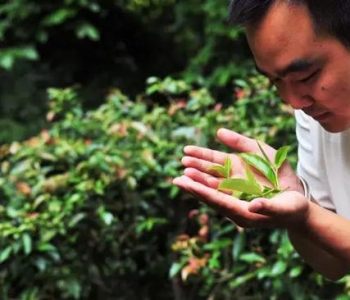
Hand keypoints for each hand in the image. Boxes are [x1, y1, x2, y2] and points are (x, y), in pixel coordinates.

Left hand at [173, 128, 309, 228]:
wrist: (296, 211)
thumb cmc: (292, 210)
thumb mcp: (284, 208)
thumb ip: (268, 208)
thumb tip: (252, 206)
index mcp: (244, 213)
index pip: (218, 201)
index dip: (202, 192)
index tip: (188, 184)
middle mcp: (235, 206)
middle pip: (210, 195)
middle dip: (194, 187)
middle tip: (177, 179)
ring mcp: (235, 198)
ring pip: (213, 189)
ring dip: (199, 180)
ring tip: (184, 170)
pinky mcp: (238, 192)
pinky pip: (219, 185)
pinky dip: (208, 179)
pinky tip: (199, 172)